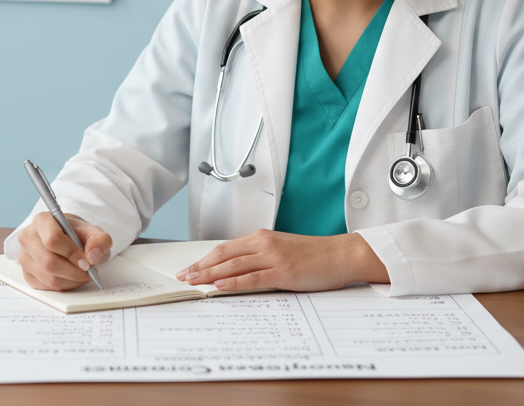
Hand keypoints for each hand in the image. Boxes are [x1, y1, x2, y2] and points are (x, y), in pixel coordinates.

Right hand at [16, 211, 112, 290]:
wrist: (68, 239)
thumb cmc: (77, 234)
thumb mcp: (94, 232)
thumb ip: (99, 240)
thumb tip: (92, 256)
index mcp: (42, 221)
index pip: (53, 240)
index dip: (72, 253)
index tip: (87, 263)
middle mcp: (28, 237)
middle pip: (49, 262)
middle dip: (73, 272)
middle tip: (89, 272)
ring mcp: (24, 257)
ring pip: (49, 277)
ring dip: (71, 281)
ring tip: (84, 275)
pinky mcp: (27, 274)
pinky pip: (47, 287)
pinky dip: (65, 286)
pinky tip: (73, 278)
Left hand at [174, 230, 388, 292]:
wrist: (341, 255)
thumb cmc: (315, 256)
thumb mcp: (282, 251)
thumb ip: (261, 257)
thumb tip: (237, 271)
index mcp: (262, 237)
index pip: (225, 248)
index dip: (204, 259)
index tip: (190, 268)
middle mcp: (264, 244)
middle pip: (223, 255)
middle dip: (200, 267)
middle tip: (182, 277)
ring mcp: (273, 257)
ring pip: (233, 266)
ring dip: (210, 275)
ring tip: (193, 282)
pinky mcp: (283, 272)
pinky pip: (252, 278)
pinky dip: (233, 282)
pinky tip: (220, 286)